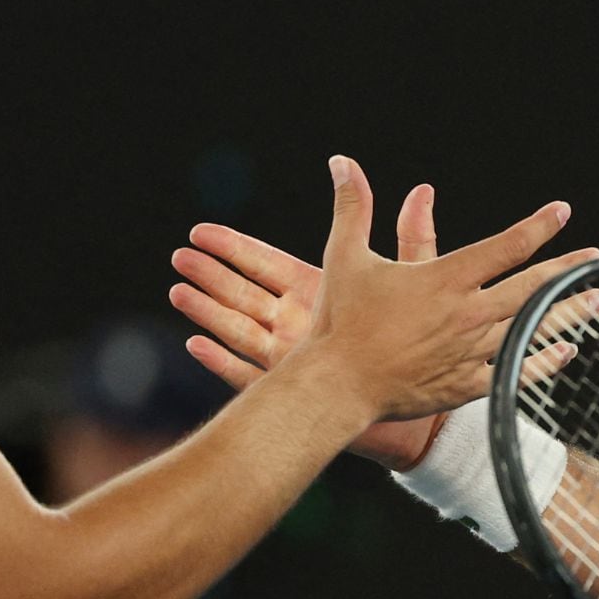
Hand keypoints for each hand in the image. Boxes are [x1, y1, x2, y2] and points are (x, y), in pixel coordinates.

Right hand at [175, 157, 596, 428]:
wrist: (337, 384)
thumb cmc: (340, 320)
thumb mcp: (346, 255)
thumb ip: (353, 206)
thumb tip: (342, 162)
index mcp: (445, 279)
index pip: (505, 246)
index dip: (537, 227)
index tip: (562, 212)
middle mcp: (467, 314)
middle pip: (532, 287)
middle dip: (569, 270)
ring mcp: (471, 352)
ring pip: (532, 329)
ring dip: (570, 313)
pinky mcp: (467, 386)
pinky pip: (515, 372)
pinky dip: (544, 361)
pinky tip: (566, 351)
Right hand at [175, 179, 443, 464]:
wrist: (421, 410)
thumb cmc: (418, 342)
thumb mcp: (414, 283)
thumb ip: (411, 238)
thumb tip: (421, 189)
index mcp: (319, 291)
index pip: (266, 263)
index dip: (232, 247)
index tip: (200, 231)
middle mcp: (300, 322)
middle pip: (244, 293)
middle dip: (211, 275)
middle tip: (179, 255)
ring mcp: (294, 357)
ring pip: (239, 329)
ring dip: (208, 311)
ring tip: (177, 292)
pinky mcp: (296, 390)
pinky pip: (248, 374)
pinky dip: (220, 361)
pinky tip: (196, 345)